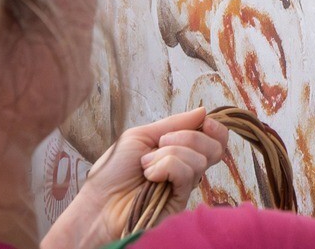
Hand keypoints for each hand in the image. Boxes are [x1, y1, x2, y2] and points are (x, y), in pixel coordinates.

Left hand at [42, 109, 229, 248]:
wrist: (98, 202)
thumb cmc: (113, 171)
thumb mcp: (140, 136)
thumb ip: (173, 123)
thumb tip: (203, 111)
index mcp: (179, 151)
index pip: (213, 139)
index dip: (215, 128)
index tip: (205, 121)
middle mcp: (186, 168)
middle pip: (214, 148)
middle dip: (189, 137)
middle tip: (162, 143)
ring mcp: (184, 186)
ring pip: (200, 159)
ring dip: (169, 154)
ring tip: (146, 165)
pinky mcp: (180, 201)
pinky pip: (187, 173)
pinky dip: (167, 166)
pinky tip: (150, 175)